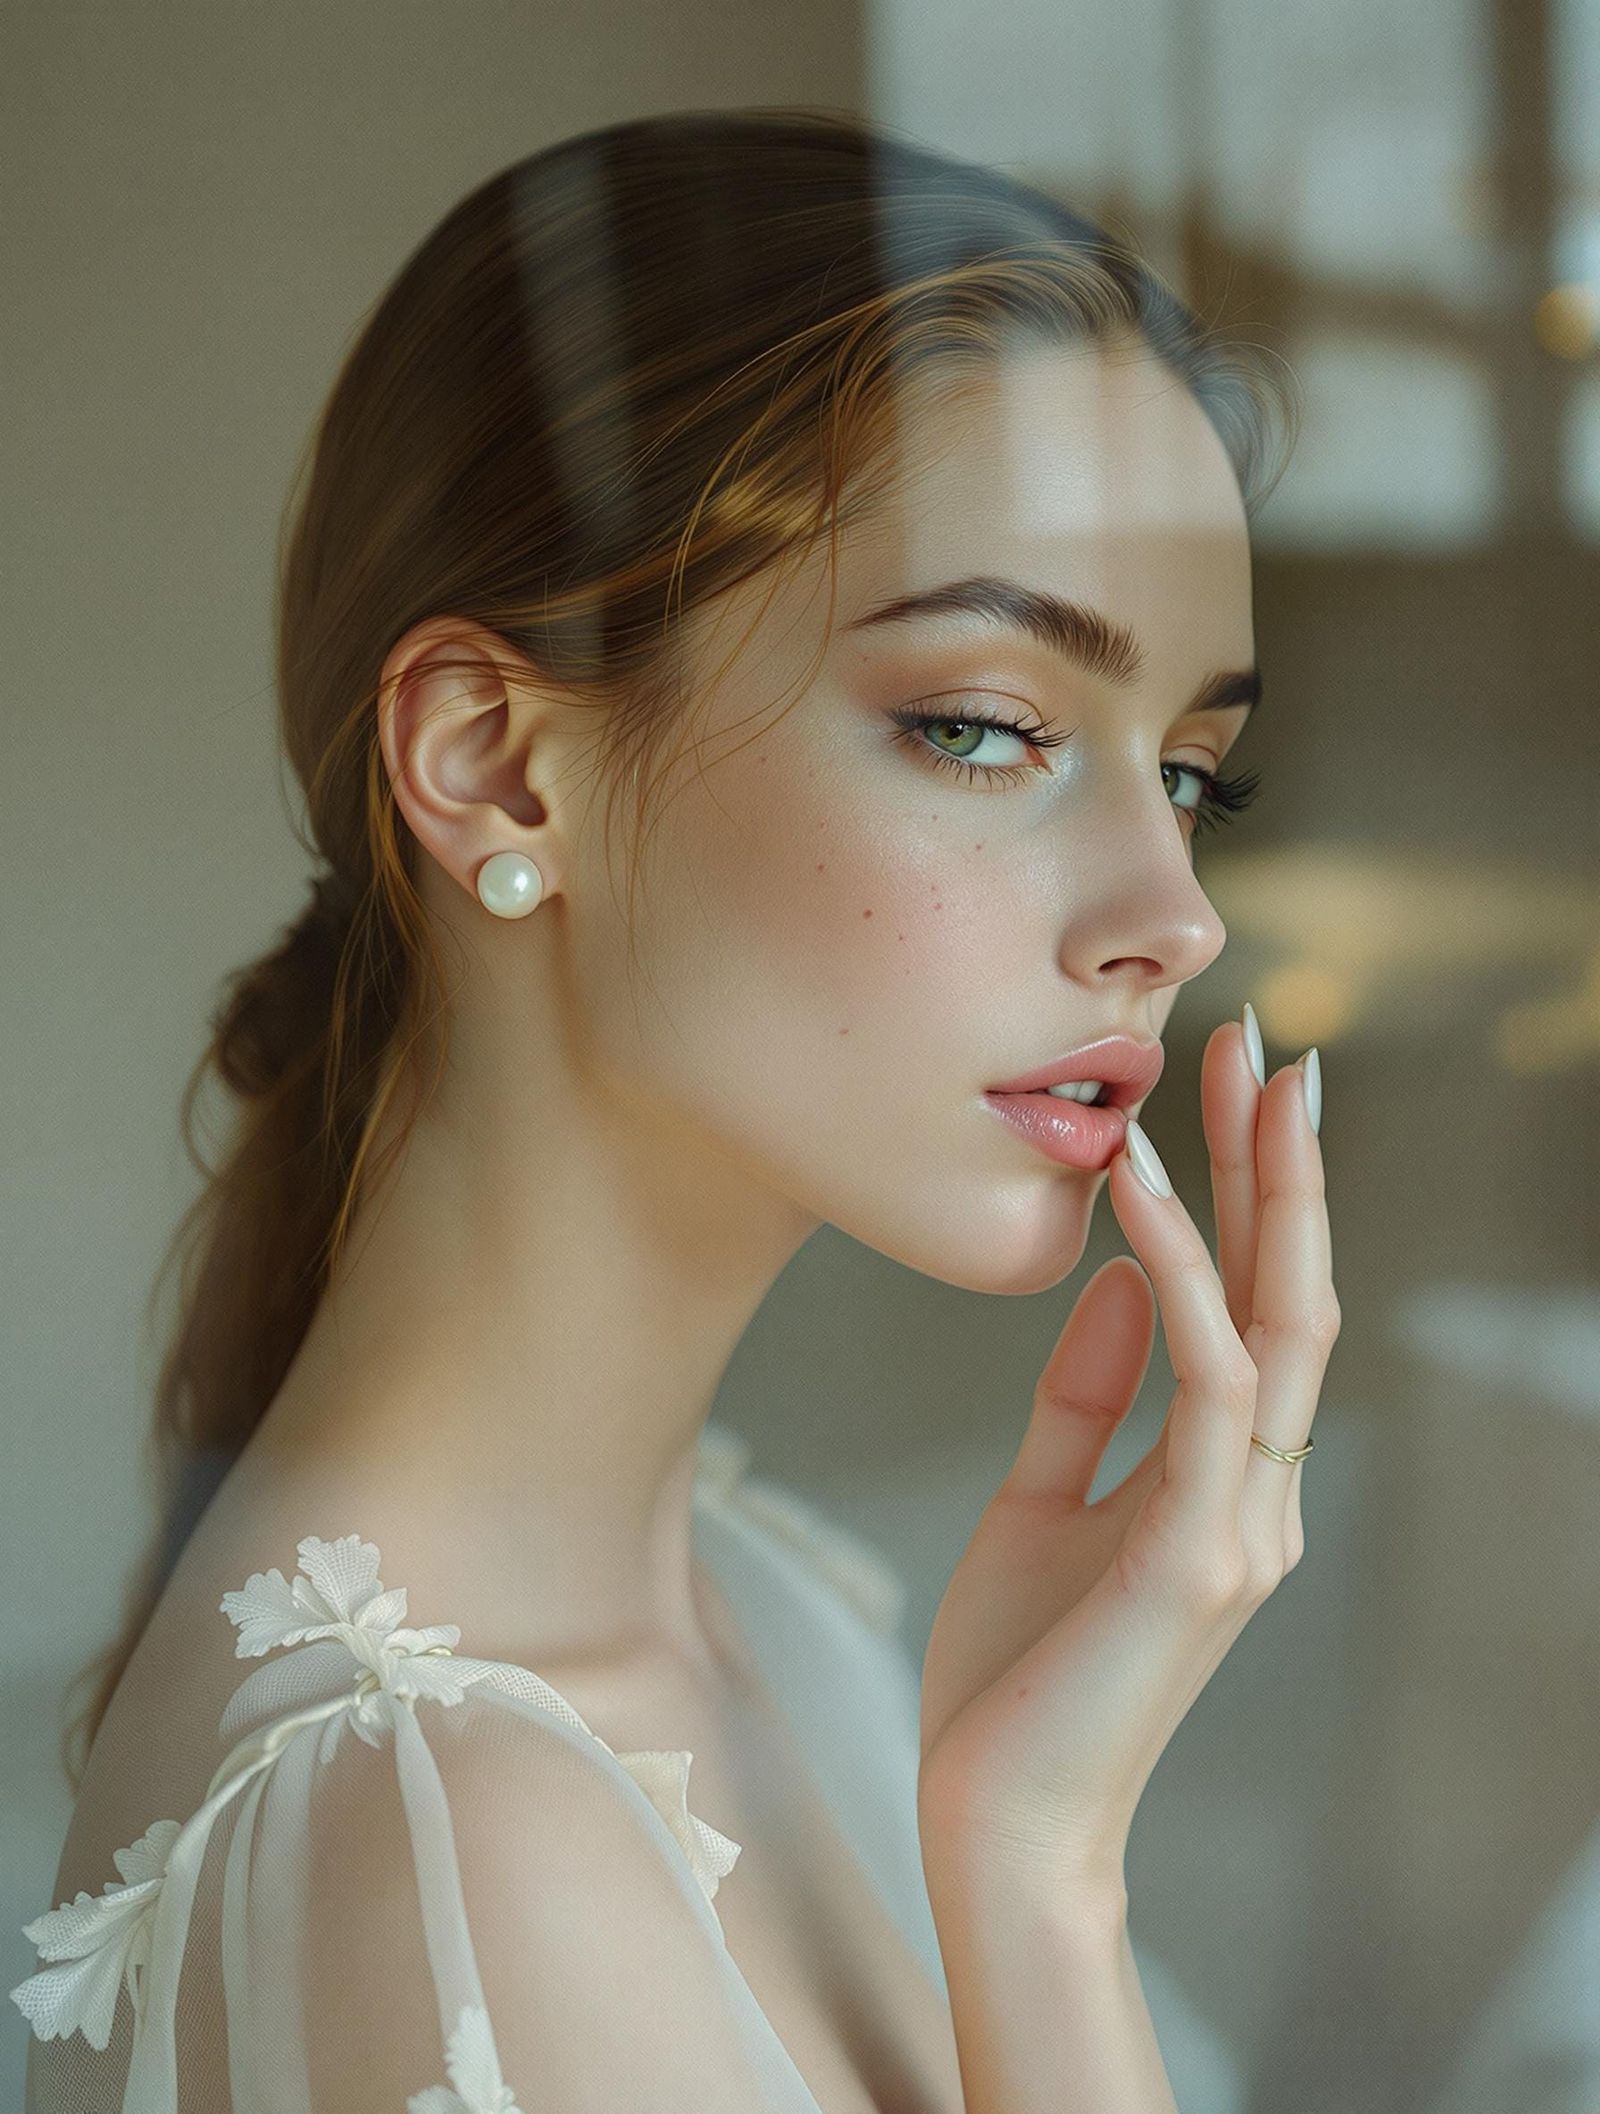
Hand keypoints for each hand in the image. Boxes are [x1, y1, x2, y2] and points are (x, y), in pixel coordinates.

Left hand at [916, 1018, 1338, 1903]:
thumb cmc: (1012, 1676)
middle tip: (1267, 1041)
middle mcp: (1256, 1492)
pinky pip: (1205, 1381)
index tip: (1228, 1091)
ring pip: (1280, 1320)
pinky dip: (1181, 1274)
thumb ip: (1085, 1397)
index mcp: (1222, 1481)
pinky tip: (1144, 1193)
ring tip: (1237, 1076)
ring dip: (1262, 1189)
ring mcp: (1243, 1523)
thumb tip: (1123, 1278)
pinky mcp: (1202, 1552)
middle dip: (1281, 1162)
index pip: (1258, 1308)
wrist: (996, 1821)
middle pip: (1295, 1292)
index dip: (1254, 1196)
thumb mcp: (1040, 1503)